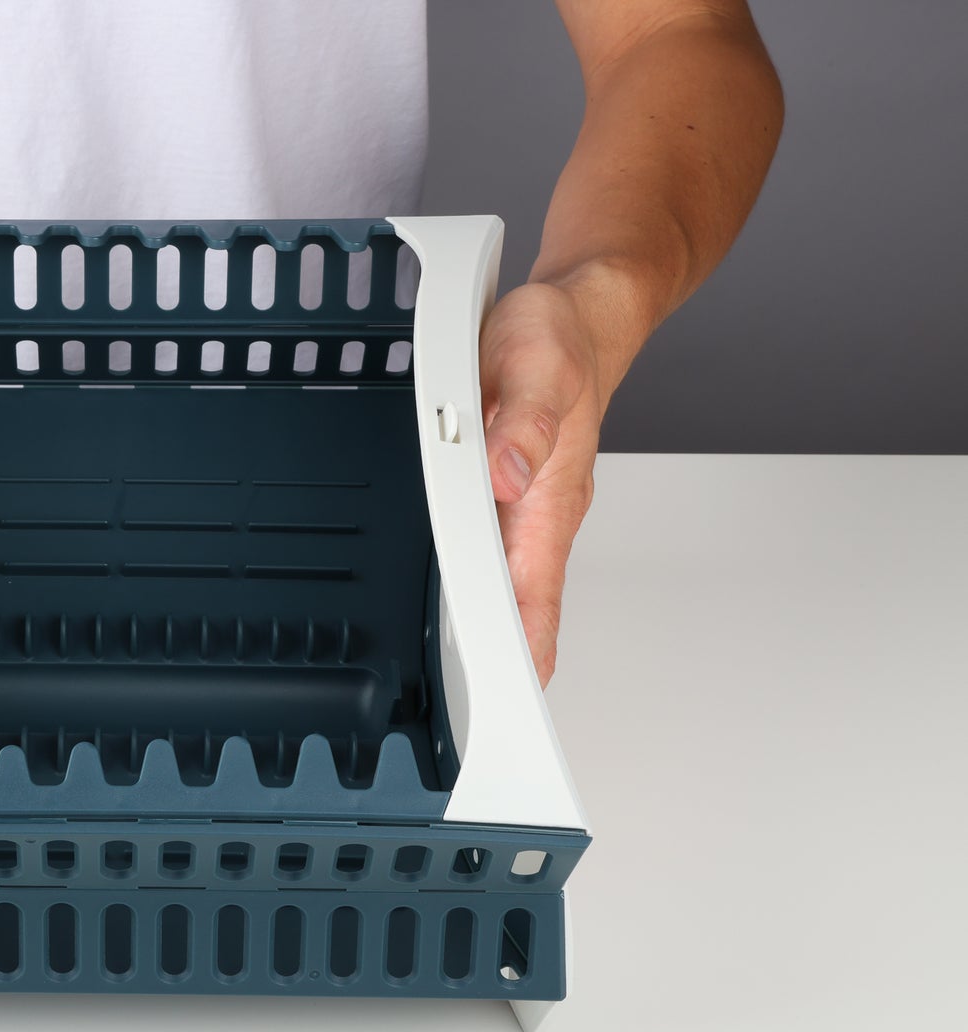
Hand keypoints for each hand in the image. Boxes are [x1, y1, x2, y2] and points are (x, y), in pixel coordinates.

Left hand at [479, 282, 606, 686]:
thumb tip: (504, 474)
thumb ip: (523, 423)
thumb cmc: (560, 337)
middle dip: (500, 663)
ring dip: (486, 628)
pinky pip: (491, 550)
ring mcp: (525, 506)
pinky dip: (475, 584)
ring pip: (505, 582)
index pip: (535, 596)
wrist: (582, 311)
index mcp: (547, 499)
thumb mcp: (533, 363)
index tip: (510, 707)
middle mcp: (539, 513)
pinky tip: (451, 600)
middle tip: (466, 719)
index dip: (523, 654)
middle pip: (521, 606)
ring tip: (454, 685)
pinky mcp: (508, 490)